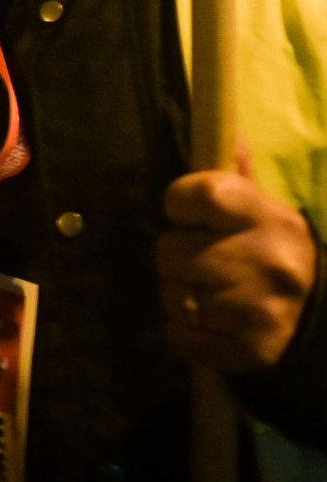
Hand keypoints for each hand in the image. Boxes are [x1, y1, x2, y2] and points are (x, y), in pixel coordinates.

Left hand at [156, 158, 317, 372]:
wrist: (323, 321)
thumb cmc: (275, 252)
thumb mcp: (264, 209)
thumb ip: (236, 174)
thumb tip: (227, 130)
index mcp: (270, 218)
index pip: (199, 193)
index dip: (180, 202)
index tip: (189, 214)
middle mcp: (268, 263)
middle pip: (169, 252)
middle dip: (175, 256)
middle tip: (199, 259)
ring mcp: (259, 311)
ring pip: (172, 297)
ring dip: (180, 296)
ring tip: (207, 291)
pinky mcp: (250, 351)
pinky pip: (180, 337)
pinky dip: (185, 333)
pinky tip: (209, 323)